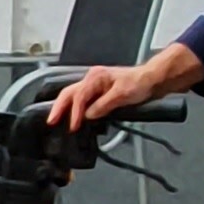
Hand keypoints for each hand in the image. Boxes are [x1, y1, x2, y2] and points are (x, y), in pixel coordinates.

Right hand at [50, 59, 174, 131]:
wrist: (152, 80)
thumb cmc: (139, 83)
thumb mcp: (122, 95)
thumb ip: (103, 105)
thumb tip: (89, 115)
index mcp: (96, 77)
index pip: (79, 96)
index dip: (75, 112)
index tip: (74, 126)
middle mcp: (92, 79)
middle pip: (69, 93)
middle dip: (59, 107)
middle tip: (51, 121)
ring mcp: (95, 85)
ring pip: (73, 95)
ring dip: (65, 107)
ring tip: (57, 119)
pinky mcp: (99, 92)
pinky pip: (82, 99)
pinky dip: (75, 108)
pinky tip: (74, 116)